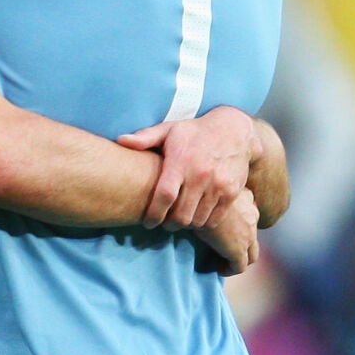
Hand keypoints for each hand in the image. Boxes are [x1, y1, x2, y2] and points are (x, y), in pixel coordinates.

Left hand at [118, 105, 260, 228]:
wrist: (234, 131)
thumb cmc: (195, 132)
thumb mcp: (170, 130)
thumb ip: (145, 138)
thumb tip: (120, 141)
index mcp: (181, 162)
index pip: (165, 196)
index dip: (154, 214)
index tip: (148, 222)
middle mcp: (201, 175)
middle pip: (181, 215)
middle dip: (169, 224)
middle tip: (163, 222)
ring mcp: (218, 186)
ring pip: (198, 220)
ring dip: (186, 224)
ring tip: (179, 219)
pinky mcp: (232, 193)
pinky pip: (215, 219)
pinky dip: (204, 222)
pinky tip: (196, 215)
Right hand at [195, 188, 260, 276]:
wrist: (199, 198)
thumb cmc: (197, 188)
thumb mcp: (207, 183)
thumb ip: (211, 190)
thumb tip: (198, 190)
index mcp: (246, 198)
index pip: (250, 214)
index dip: (239, 225)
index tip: (225, 230)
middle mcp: (251, 215)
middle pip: (253, 236)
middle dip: (243, 245)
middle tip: (224, 248)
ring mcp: (248, 235)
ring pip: (251, 255)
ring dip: (238, 259)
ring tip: (221, 260)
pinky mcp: (238, 250)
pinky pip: (239, 267)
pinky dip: (229, 269)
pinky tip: (217, 267)